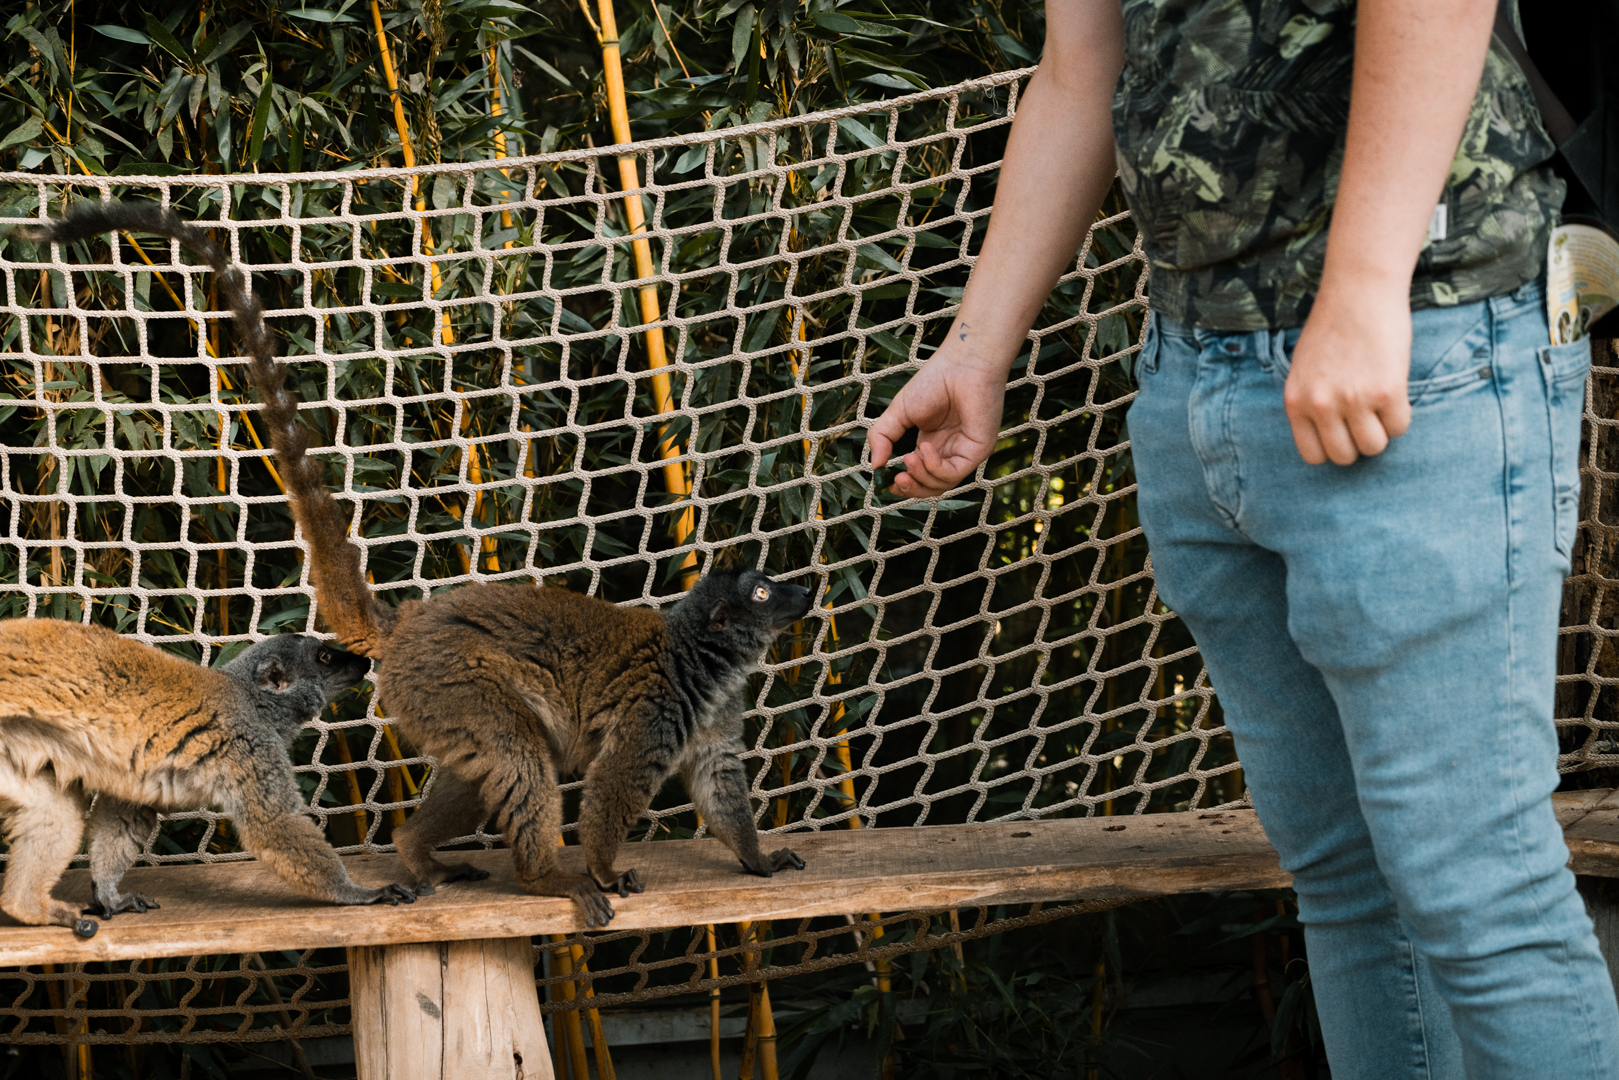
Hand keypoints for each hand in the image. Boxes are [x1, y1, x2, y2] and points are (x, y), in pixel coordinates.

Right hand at [867, 339, 1008, 497]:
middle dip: (912, 489)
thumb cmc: (934, 380)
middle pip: (931, 487)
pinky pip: (954, 473)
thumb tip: (874, 466)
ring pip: (942, 484)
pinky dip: (935, 467)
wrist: (962, 363)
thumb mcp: (898, 411)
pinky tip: (924, 449)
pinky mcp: (978, 451)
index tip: (888, 483)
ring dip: (921, 477)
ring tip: (908, 458)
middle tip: (896, 480)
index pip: (919, 476)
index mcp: (932, 444)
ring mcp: (965, 452)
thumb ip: (882, 436)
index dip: (904, 485)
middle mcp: (950, 451)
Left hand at [1284, 282, 1412, 464]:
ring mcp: (1353, 400)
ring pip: (1374, 447)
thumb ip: (1311, 403)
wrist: (1358, 292)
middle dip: (1358, 442)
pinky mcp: (1387, 391)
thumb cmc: (1332, 328)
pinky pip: (1399, 427)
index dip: (1333, 446)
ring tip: (1380, 404)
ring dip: (1382, 431)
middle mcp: (1321, 405)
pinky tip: (1395, 390)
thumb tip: (1330, 437)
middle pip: (1345, 457)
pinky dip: (1401, 415)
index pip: (1313, 455)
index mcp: (1296, 402)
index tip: (1343, 432)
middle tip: (1366, 418)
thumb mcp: (1303, 370)